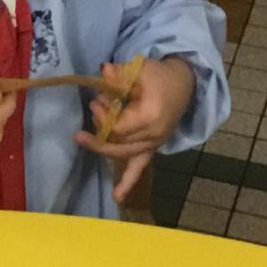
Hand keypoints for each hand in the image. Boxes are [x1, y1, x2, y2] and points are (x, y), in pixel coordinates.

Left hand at [74, 57, 195, 199]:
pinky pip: (140, 168)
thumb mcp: (141, 69)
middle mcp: (154, 134)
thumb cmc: (161, 76)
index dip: (102, 118)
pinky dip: (128, 182)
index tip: (96, 102)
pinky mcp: (152, 148)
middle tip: (82, 125)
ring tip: (82, 140)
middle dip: (98, 134)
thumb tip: (102, 71)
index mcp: (151, 116)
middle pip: (118, 143)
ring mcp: (154, 144)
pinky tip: (117, 197)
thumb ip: (120, 73)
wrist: (185, 84)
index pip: (119, 127)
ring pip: (124, 156)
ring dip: (103, 150)